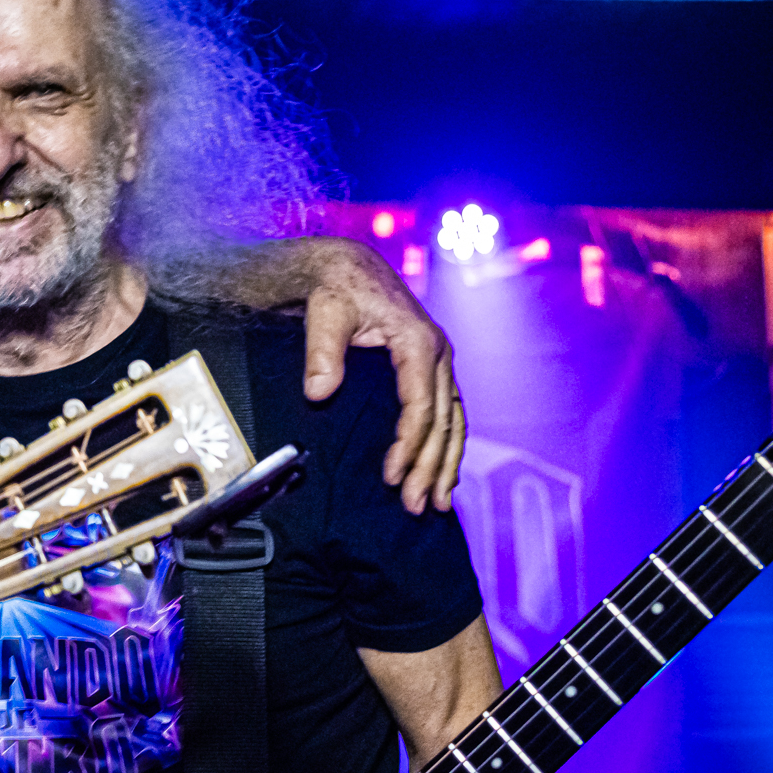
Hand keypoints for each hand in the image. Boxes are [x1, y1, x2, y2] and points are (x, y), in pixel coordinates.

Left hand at [293, 239, 463, 514]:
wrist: (347, 266)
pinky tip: (443, 471)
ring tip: (438, 502)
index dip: (409, 446)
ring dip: (447, 463)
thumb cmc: (335, 288)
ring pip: (454, 420)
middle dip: (431, 467)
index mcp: (419, 342)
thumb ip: (322, 353)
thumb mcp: (324, 314)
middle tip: (417, 505)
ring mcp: (440, 360)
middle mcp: (439, 352)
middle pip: (442, 421)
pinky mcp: (432, 367)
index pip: (420, 406)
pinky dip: (448, 444)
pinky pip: (449, 412)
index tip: (393, 477)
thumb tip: (319, 392)